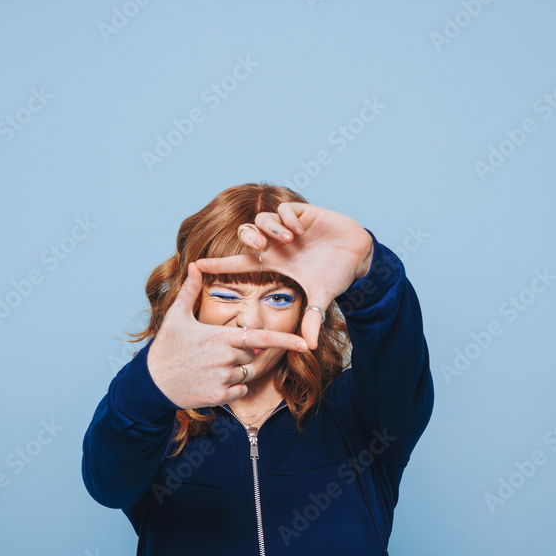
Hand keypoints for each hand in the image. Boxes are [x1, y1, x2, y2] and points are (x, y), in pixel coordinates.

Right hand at [146, 262, 309, 409]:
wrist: (151, 382)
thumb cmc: (166, 346)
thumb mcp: (177, 316)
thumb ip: (190, 291)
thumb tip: (194, 265)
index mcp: (221, 337)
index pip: (261, 338)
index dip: (285, 341)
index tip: (304, 344)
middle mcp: (225, 358)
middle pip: (253, 355)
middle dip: (243, 352)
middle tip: (216, 353)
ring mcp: (223, 379)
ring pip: (247, 373)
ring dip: (237, 370)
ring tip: (211, 367)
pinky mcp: (219, 397)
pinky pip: (240, 390)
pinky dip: (232, 387)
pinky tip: (211, 381)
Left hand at [193, 202, 372, 349]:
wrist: (360, 256)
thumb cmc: (337, 275)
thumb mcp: (322, 298)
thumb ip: (313, 319)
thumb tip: (310, 347)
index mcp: (276, 262)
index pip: (241, 263)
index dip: (219, 264)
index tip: (196, 265)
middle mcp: (278, 244)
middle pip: (248, 234)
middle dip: (249, 237)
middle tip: (260, 245)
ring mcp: (290, 227)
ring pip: (263, 219)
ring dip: (272, 228)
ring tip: (289, 239)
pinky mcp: (304, 214)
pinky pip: (285, 209)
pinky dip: (288, 219)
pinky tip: (300, 231)